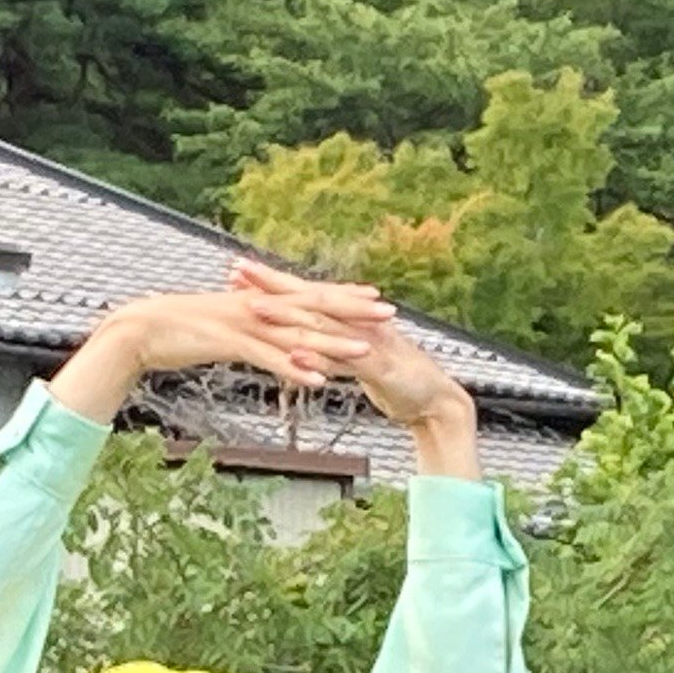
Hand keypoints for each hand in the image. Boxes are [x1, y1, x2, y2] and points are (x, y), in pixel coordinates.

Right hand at [49, 279, 399, 423]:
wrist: (139, 330)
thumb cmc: (177, 332)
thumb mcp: (220, 330)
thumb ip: (247, 333)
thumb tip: (266, 340)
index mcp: (256, 299)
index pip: (307, 294)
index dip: (342, 296)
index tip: (373, 297)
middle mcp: (256, 305)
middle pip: (313, 307)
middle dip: (353, 310)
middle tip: (389, 313)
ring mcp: (244, 323)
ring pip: (297, 332)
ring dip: (333, 343)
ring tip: (367, 351)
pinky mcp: (229, 343)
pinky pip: (269, 357)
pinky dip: (294, 367)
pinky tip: (318, 379)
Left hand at [232, 261, 480, 476]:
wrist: (437, 402)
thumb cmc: (399, 383)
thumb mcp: (360, 363)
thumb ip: (334, 351)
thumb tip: (305, 346)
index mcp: (351, 320)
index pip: (306, 294)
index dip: (274, 281)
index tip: (240, 270)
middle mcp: (358, 323)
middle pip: (308, 298)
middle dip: (271, 284)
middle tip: (236, 271)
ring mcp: (368, 343)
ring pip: (322, 326)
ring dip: (287, 317)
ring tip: (254, 309)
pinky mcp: (379, 368)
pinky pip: (344, 361)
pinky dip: (318, 359)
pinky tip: (294, 357)